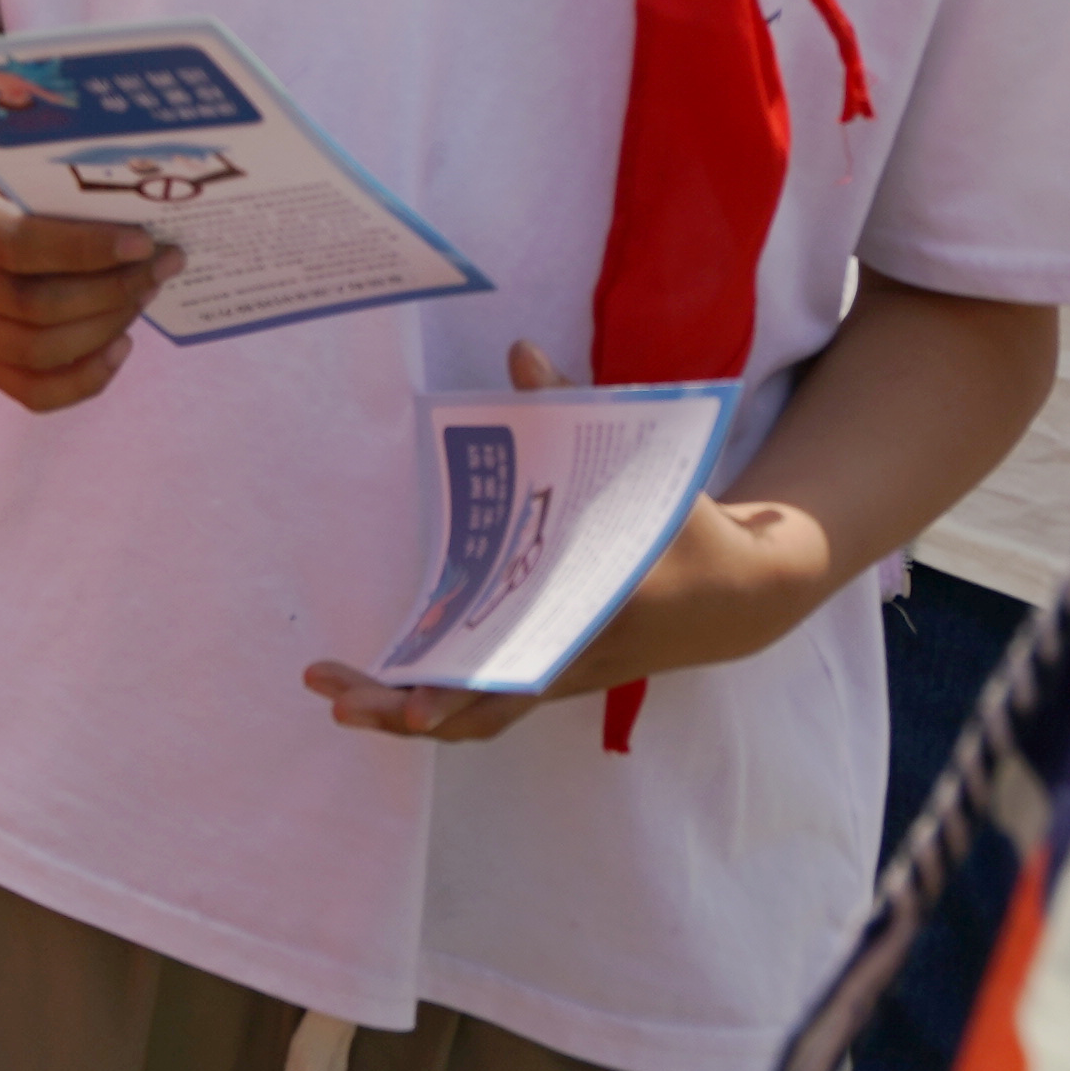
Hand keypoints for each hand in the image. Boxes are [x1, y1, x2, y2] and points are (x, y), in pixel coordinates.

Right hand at [0, 121, 170, 410]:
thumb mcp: (11, 150)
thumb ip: (58, 176)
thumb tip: (142, 201)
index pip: (17, 245)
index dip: (86, 249)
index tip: (144, 242)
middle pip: (33, 306)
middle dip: (112, 290)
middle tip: (163, 264)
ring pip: (38, 350)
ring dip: (106, 326)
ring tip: (146, 292)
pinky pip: (30, 390)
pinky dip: (84, 379)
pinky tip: (121, 344)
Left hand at [303, 342, 832, 737]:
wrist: (740, 599)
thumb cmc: (686, 530)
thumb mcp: (647, 472)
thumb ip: (576, 413)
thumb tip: (520, 353)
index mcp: (596, 621)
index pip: (518, 668)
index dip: (462, 690)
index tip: (410, 711)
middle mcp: (571, 664)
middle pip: (478, 709)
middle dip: (401, 709)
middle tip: (329, 696)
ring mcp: (559, 680)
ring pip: (475, 717)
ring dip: (401, 712)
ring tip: (330, 693)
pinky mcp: (550, 680)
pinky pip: (485, 707)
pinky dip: (433, 702)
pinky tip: (374, 683)